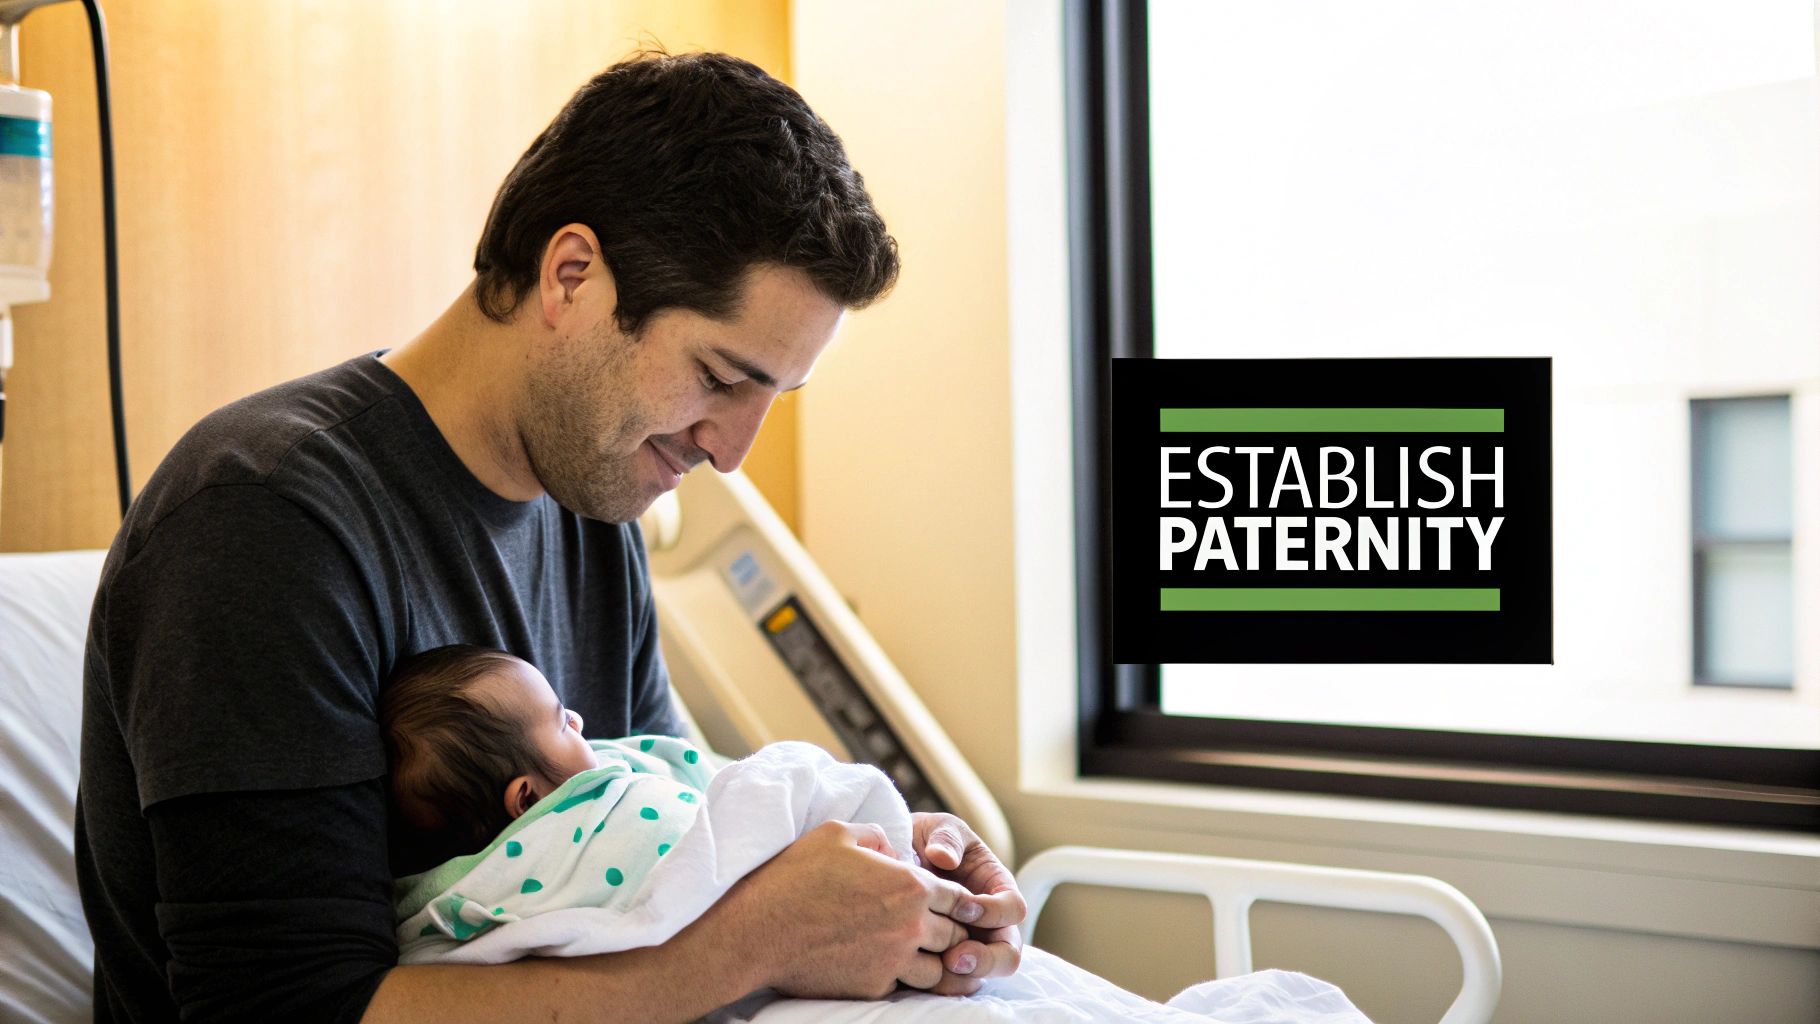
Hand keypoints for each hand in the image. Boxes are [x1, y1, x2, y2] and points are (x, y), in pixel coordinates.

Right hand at [707, 820, 982, 1000]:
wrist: (759, 929)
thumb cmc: (795, 875)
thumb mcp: (838, 833)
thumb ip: (879, 836)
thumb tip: (896, 852)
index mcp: (909, 885)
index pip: (959, 897)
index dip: (959, 899)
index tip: (955, 903)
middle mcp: (910, 925)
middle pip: (955, 934)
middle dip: (953, 930)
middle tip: (946, 929)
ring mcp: (893, 961)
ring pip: (938, 969)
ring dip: (935, 960)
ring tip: (926, 953)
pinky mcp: (872, 987)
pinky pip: (904, 986)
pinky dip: (905, 979)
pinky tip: (894, 967)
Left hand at [908, 811, 1026, 995]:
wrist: (892, 855)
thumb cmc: (924, 839)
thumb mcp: (938, 828)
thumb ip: (947, 838)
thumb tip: (944, 859)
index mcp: (996, 887)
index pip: (1014, 908)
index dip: (995, 912)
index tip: (967, 908)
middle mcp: (989, 921)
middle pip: (1007, 952)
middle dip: (986, 959)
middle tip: (955, 958)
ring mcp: (968, 942)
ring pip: (982, 974)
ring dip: (963, 975)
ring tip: (936, 966)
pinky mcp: (943, 959)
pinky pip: (951, 981)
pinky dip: (940, 982)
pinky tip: (917, 973)